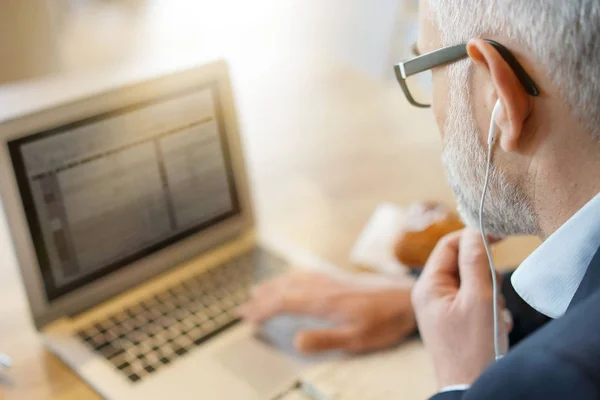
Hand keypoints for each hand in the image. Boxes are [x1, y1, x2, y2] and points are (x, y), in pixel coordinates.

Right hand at [238, 271, 416, 352]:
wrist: (406, 297)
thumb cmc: (385, 320)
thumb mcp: (356, 338)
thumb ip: (325, 339)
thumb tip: (295, 341)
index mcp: (323, 301)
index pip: (283, 302)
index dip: (263, 310)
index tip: (248, 318)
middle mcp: (323, 286)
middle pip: (284, 288)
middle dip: (262, 298)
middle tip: (244, 308)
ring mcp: (330, 279)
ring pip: (293, 279)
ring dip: (273, 286)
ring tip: (258, 291)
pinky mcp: (339, 278)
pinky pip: (306, 273)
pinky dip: (290, 277)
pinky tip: (291, 279)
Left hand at [411, 229, 510, 388]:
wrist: (471, 387)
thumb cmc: (474, 347)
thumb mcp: (479, 298)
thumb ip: (476, 262)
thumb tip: (474, 232)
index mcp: (428, 285)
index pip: (448, 244)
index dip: (473, 236)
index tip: (500, 236)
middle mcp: (430, 294)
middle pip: (461, 263)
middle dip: (485, 275)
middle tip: (494, 296)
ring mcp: (441, 309)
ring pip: (472, 283)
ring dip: (490, 296)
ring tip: (493, 318)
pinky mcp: (454, 321)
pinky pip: (475, 302)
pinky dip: (489, 310)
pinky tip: (495, 328)